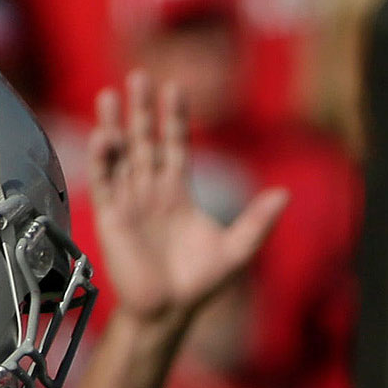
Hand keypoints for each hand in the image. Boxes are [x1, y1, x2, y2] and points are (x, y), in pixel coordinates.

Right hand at [79, 71, 287, 326]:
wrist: (170, 311)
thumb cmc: (200, 283)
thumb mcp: (237, 249)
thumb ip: (258, 221)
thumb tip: (285, 194)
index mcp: (178, 192)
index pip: (174, 145)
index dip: (173, 118)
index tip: (174, 88)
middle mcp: (151, 191)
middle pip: (144, 141)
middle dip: (141, 111)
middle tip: (138, 76)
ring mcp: (130, 202)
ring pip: (120, 156)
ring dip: (114, 126)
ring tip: (111, 94)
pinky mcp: (112, 218)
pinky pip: (106, 183)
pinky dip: (103, 159)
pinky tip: (104, 135)